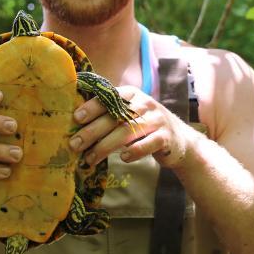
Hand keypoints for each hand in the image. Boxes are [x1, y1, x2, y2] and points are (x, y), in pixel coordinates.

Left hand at [69, 86, 200, 168]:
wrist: (179, 140)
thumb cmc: (143, 126)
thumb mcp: (127, 113)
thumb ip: (107, 114)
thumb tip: (74, 122)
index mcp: (131, 95)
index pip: (108, 98)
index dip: (92, 107)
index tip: (76, 118)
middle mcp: (144, 104)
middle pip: (114, 117)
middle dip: (92, 132)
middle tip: (74, 144)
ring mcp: (157, 120)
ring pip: (127, 131)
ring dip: (106, 146)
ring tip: (90, 158)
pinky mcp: (166, 137)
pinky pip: (149, 143)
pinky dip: (135, 151)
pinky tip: (123, 158)